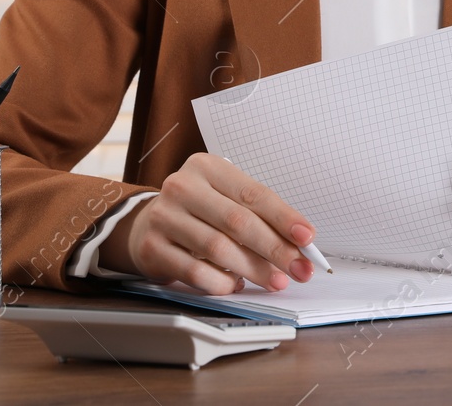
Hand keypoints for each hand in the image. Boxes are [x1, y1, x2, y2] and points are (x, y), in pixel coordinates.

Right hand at [102, 152, 316, 294]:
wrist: (145, 223)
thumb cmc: (198, 210)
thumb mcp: (224, 198)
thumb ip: (257, 215)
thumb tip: (298, 243)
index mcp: (206, 167)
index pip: (253, 193)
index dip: (283, 217)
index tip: (306, 237)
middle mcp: (182, 187)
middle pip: (238, 221)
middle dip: (274, 249)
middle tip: (298, 268)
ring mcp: (164, 217)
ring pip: (218, 248)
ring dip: (253, 269)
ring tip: (275, 280)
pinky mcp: (152, 248)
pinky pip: (195, 271)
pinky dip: (221, 281)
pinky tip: (236, 284)